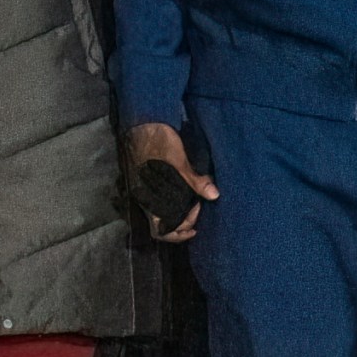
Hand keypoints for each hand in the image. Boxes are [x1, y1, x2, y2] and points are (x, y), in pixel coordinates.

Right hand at [126, 123, 218, 242]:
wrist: (142, 123)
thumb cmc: (158, 142)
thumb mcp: (179, 161)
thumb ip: (194, 181)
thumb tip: (214, 195)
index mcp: (149, 198)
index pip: (160, 230)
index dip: (178, 233)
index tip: (196, 219)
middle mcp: (144, 199)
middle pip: (160, 225)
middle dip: (180, 225)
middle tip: (197, 213)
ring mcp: (143, 190)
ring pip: (160, 213)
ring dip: (176, 214)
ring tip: (194, 205)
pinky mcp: (146, 181)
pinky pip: (158, 200)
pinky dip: (172, 202)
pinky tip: (184, 194)